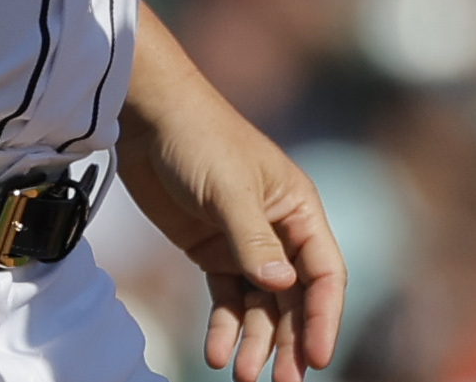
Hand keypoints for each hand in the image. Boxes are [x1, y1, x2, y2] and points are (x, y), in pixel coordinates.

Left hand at [119, 24, 346, 381]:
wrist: (151, 120)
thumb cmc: (201, 140)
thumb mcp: (229, 191)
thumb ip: (254, 241)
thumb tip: (282, 287)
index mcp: (299, 210)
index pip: (325, 273)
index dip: (324, 317)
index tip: (316, 357)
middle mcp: (280, 230)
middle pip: (295, 298)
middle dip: (290, 341)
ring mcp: (245, 243)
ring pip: (261, 305)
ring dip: (256, 341)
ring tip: (244, 377)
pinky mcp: (212, 249)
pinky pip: (227, 298)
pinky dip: (224, 327)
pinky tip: (216, 353)